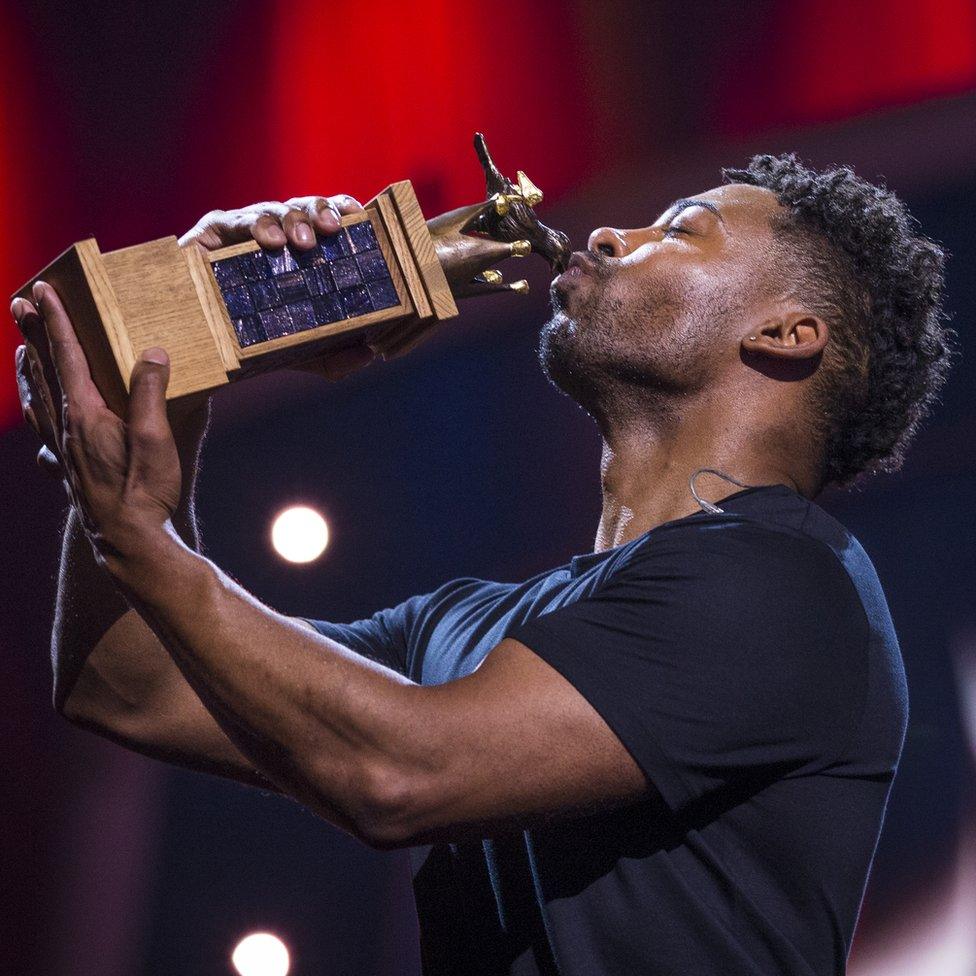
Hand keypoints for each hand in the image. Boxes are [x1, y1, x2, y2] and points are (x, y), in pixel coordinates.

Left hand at [12, 284, 180, 564]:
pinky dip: (36, 412)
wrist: (131, 546)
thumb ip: (151, 394)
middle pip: (45, 372)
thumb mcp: (157, 441)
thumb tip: (152, 353)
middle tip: (18, 305)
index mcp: (87, 415)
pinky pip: (44, 433)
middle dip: (33, 335)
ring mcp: (65, 452)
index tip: (43, 291)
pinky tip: (39, 415)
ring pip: (37, 401)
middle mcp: (67, 429)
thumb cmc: (146, 494)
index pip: (68, 356)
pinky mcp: (71, 472)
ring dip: (29, 370)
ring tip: (22, 351)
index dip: (56, 321)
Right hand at [180, 194, 375, 379]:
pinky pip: (235, 220)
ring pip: (273, 210)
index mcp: (300, 248)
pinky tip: (270, 242)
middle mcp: (275, 231)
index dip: (343, 210)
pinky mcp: (212, 232)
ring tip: (303, 242)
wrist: (202, 350)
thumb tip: (369, 354)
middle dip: (319, 212)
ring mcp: (243, 228)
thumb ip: (337, 354)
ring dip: (292, 220)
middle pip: (302, 206)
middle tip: (331, 230)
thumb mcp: (303, 350)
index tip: (360, 217)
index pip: (326, 216)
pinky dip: (255, 227)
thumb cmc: (256, 338)